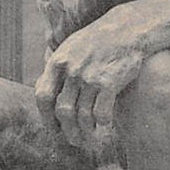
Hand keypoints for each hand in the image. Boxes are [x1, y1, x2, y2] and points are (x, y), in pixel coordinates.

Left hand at [35, 7, 143, 146]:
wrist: (128, 29)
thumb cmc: (97, 40)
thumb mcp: (70, 47)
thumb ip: (55, 68)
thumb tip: (41, 90)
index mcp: (57, 62)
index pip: (43, 96)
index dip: (46, 117)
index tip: (53, 130)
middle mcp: (71, 70)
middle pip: (62, 111)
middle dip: (66, 131)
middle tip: (73, 141)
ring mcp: (90, 77)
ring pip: (82, 116)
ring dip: (85, 132)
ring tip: (89, 139)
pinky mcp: (110, 82)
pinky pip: (102, 114)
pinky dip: (102, 127)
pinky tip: (105, 131)